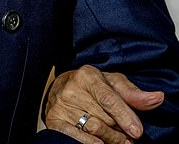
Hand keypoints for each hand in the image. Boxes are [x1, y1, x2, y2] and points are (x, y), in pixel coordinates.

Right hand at [44, 65, 163, 142]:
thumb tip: (157, 98)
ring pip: (93, 130)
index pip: (108, 99)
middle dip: (119, 131)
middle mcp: (71, 88)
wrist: (60, 87)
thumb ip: (133, 93)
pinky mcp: (53, 119)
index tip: (137, 132)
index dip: (124, 116)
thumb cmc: (91, 86)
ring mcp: (60, 105)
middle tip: (127, 136)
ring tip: (117, 140)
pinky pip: (75, 137)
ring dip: (110, 139)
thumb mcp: (112, 83)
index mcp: (87, 75)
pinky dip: (89, 143)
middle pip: (103, 118)